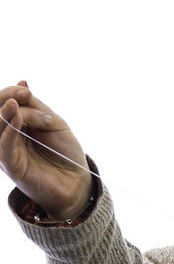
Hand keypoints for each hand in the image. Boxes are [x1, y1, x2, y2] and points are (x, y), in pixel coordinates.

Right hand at [0, 81, 91, 218]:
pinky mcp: (12, 167)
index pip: (3, 103)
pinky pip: (3, 148)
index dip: (10, 93)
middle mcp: (7, 137)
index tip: (26, 89)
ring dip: (5, 114)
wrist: (77, 181)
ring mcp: (7, 152)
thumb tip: (22, 83)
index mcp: (16, 125)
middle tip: (22, 94)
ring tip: (16, 104)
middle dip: (5, 99)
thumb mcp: (53, 123)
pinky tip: (17, 120)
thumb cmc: (65, 152)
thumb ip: (35, 106)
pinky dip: (8, 132)